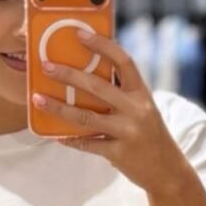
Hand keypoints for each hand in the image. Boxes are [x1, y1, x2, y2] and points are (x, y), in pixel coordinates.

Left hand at [33, 32, 192, 195]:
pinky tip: (54, 134)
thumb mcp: (143, 109)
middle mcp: (136, 110)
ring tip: (38, 99)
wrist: (168, 171)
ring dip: (59, 107)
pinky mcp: (118, 153)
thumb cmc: (150, 135)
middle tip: (46, 66)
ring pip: (86, 117)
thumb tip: (86, 75)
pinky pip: (87, 144)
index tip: (80, 34)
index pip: (123, 61)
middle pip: (97, 87)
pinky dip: (69, 138)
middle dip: (68, 75)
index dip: (102, 45)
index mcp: (142, 94)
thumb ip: (122, 93)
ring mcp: (127, 132)